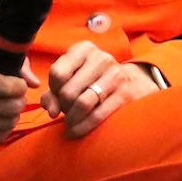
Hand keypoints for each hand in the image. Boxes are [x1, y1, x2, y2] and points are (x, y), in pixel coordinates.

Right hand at [0, 55, 38, 151]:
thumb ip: (9, 66)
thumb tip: (34, 83)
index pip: (10, 86)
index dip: (20, 87)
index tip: (16, 87)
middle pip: (12, 107)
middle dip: (18, 103)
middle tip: (13, 101)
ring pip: (6, 123)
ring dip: (12, 118)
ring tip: (6, 112)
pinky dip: (2, 131)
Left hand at [42, 41, 159, 138]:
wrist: (130, 82)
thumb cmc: (92, 80)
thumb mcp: (72, 78)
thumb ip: (53, 93)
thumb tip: (51, 111)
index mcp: (84, 49)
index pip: (57, 73)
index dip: (53, 91)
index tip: (58, 98)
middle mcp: (101, 58)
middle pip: (68, 91)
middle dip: (63, 107)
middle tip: (66, 112)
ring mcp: (116, 75)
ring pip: (82, 104)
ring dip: (71, 119)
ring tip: (70, 123)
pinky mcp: (125, 93)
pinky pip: (97, 115)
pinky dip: (82, 127)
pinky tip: (75, 131)